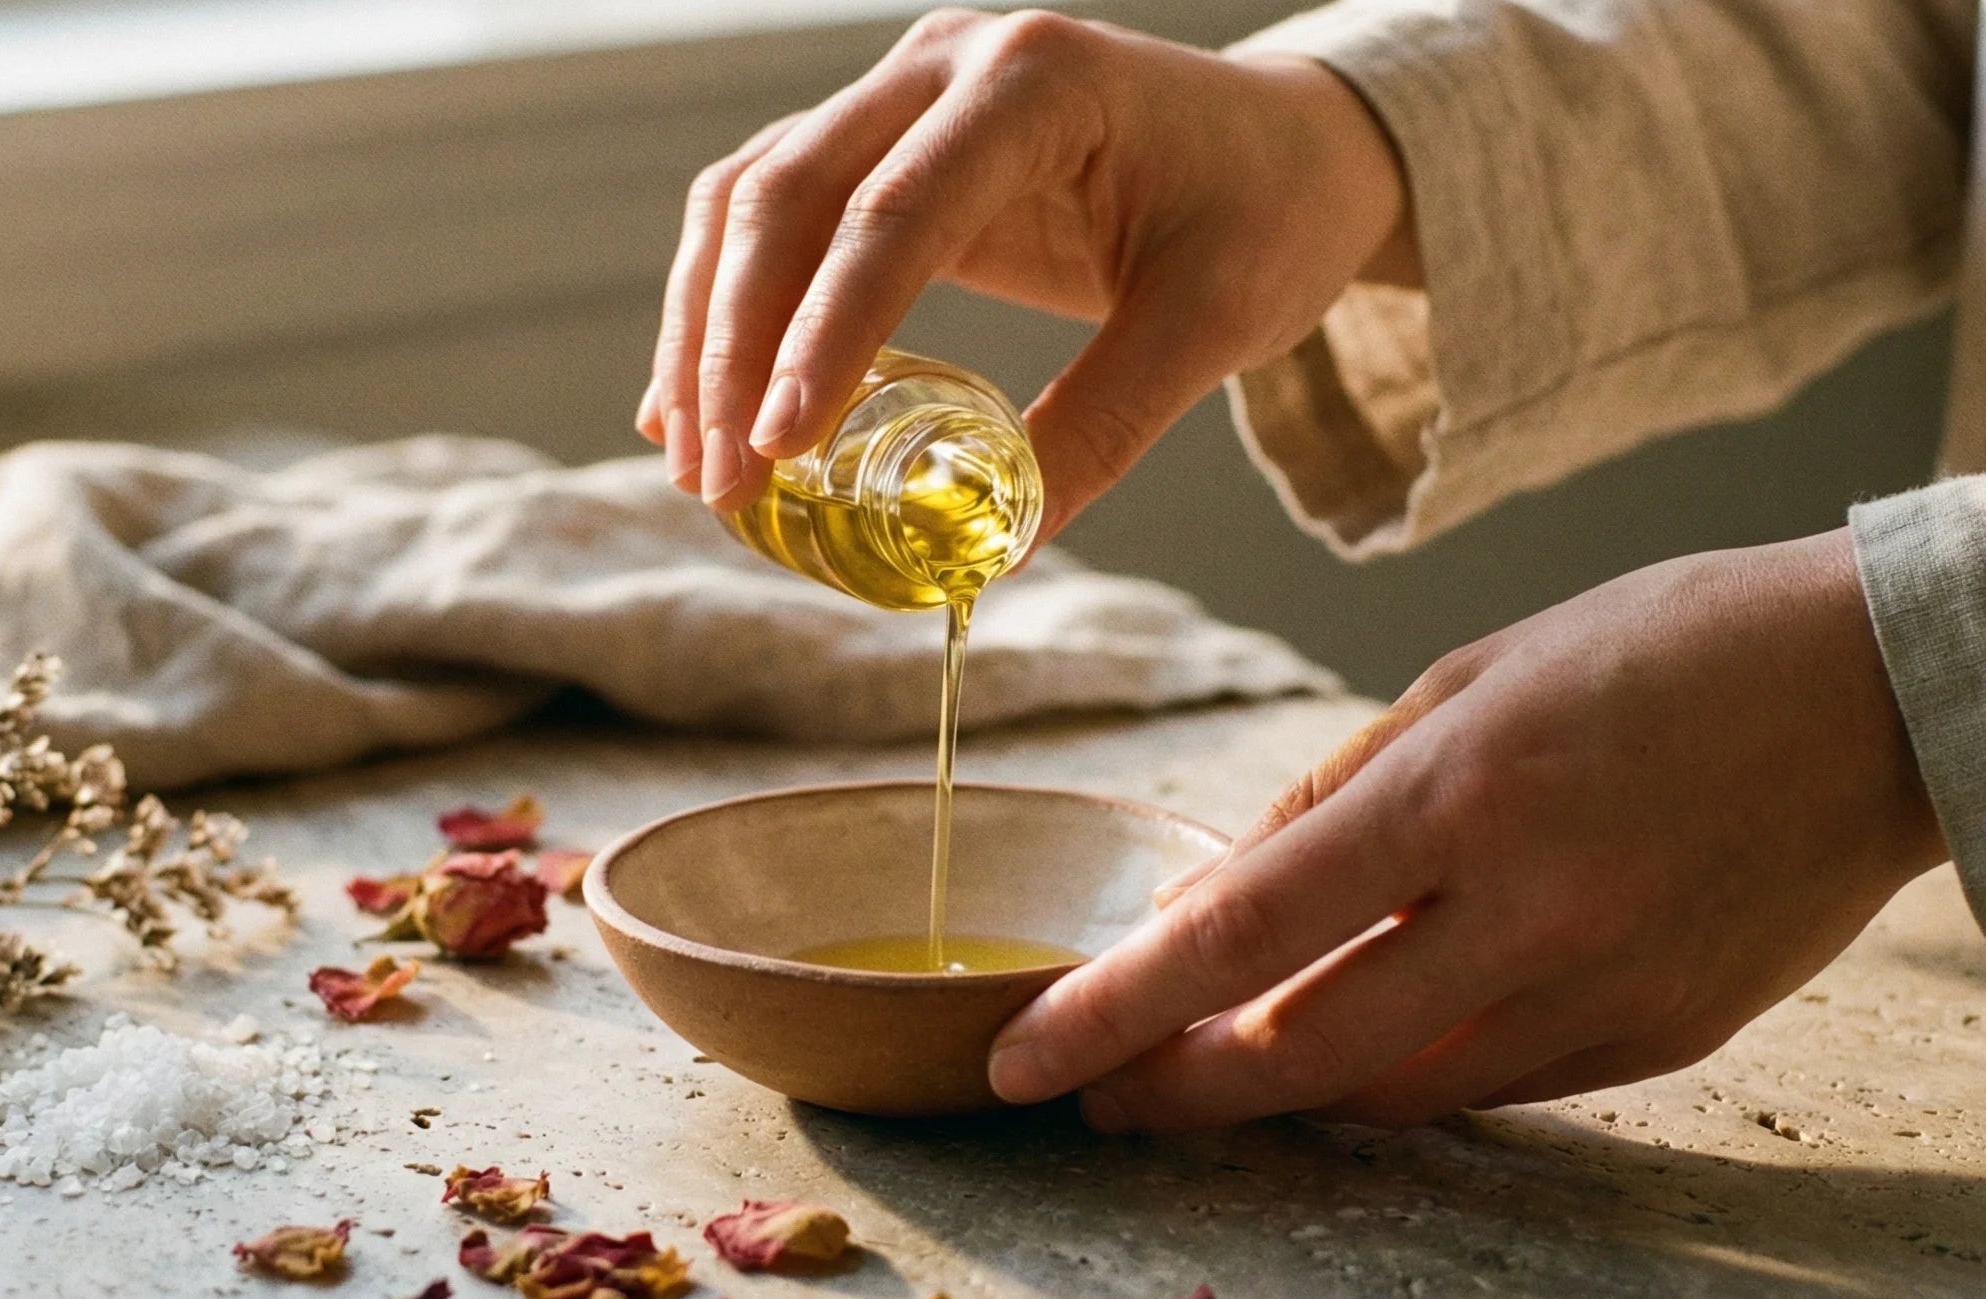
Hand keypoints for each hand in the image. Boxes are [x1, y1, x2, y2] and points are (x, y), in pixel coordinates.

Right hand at [636, 7, 1415, 523]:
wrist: (1291, 146)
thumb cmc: (1267, 215)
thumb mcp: (1212, 325)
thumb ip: (1102, 426)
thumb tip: (995, 550)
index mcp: (1037, 84)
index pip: (895, 211)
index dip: (824, 333)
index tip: (780, 446)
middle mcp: (947, 63)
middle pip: (788, 195)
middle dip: (734, 348)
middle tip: (724, 483)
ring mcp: (903, 92)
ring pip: (751, 198)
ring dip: (706, 332)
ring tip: (698, 466)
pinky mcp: (884, 143)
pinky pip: (772, 213)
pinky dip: (723, 308)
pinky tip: (694, 407)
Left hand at [988, 529, 1948, 1129]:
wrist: (1897, 694)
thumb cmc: (1673, 647)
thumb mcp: (1477, 671)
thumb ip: (1339, 792)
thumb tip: (1222, 898)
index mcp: (1462, 791)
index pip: (1241, 932)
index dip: (1115, 1010)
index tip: (1026, 1057)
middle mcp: (1525, 911)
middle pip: (1300, 1054)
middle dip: (1175, 1089)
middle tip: (1100, 1094)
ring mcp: (1600, 992)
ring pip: (1393, 1092)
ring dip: (1284, 1091)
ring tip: (1209, 1070)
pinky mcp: (1662, 1041)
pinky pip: (1494, 1084)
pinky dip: (1406, 1073)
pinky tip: (1361, 1042)